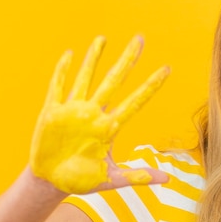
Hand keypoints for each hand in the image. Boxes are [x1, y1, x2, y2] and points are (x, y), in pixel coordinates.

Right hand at [29, 36, 169, 193]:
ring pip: (86, 78)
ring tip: (103, 38)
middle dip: (127, 60)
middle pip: (114, 81)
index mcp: (110, 128)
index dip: (150, 86)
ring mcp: (73, 111)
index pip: (135, 102)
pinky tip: (70, 54)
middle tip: (140, 39)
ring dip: (94, 58)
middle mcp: (94, 114)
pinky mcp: (52, 113)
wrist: (52, 183)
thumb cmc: (82, 180)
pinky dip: (63, 71)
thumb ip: (138, 176)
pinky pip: (58, 87)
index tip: (166, 69)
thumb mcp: (112, 179)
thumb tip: (168, 181)